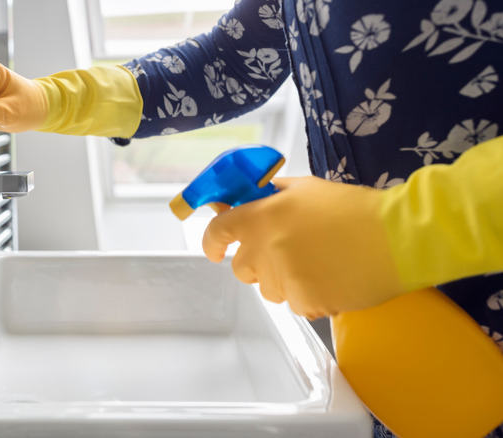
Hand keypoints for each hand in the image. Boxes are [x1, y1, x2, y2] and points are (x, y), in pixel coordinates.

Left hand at [202, 176, 406, 318]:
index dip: (211, 242)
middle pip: (240, 268)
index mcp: (260, 217)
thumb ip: (269, 196)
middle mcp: (265, 248)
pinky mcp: (304, 302)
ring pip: (268, 289)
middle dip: (256, 263)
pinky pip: (295, 305)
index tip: (214, 249)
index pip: (217, 232)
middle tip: (285, 254)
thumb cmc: (355, 210)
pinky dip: (310, 297)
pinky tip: (333, 279)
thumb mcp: (305, 189)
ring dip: (284, 281)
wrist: (397, 237)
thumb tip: (244, 201)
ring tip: (318, 264)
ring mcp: (283, 278)